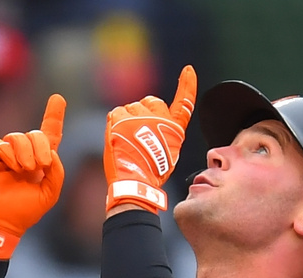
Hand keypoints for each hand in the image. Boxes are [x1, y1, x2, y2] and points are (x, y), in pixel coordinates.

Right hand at [0, 94, 66, 258]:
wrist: (1, 223)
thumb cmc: (24, 212)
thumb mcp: (50, 194)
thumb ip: (57, 172)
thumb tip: (51, 152)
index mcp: (39, 162)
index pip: (48, 135)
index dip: (53, 116)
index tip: (58, 98)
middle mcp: (22, 154)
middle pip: (35, 133)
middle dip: (40, 146)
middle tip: (40, 167)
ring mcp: (5, 154)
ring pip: (17, 136)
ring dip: (25, 152)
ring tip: (25, 170)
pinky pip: (0, 145)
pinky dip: (9, 155)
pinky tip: (12, 168)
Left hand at [103, 65, 196, 212]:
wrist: (135, 183)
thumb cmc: (151, 173)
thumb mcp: (168, 153)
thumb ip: (164, 134)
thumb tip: (151, 124)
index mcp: (174, 129)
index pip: (184, 103)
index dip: (187, 85)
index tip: (188, 70)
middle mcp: (160, 119)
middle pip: (150, 101)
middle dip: (143, 112)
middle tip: (137, 134)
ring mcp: (140, 117)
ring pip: (130, 108)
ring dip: (126, 120)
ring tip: (126, 141)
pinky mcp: (122, 119)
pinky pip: (115, 113)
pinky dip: (113, 123)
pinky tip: (117, 138)